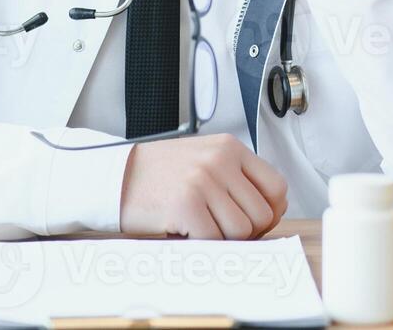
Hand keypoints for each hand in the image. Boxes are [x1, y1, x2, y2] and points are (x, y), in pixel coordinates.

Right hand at [119, 134, 287, 238]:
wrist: (115, 176)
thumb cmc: (159, 173)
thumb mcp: (204, 160)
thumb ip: (236, 178)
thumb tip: (270, 212)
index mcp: (230, 148)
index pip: (277, 187)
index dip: (271, 212)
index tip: (255, 221)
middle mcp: (220, 160)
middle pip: (262, 214)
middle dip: (247, 231)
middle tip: (222, 229)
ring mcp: (204, 180)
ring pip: (242, 231)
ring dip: (223, 238)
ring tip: (200, 227)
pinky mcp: (186, 204)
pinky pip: (214, 240)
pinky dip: (202, 244)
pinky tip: (185, 230)